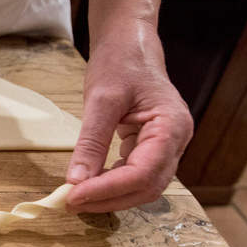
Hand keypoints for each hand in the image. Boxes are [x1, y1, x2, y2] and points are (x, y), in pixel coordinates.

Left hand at [66, 20, 193, 212]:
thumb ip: (91, 142)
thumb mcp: (101, 99)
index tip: (74, 196)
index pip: (143, 173)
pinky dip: (112, 183)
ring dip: (110, 196)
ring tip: (76, 197)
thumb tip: (76, 180)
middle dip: (108, 199)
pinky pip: (136, 174)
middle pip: (147, 187)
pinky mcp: (152, 146)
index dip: (108, 190)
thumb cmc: (121, 62)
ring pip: (143, 185)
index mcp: (172, 127)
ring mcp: (166, 145)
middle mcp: (176, 140)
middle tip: (71, 203)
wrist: (129, 43)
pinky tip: (90, 183)